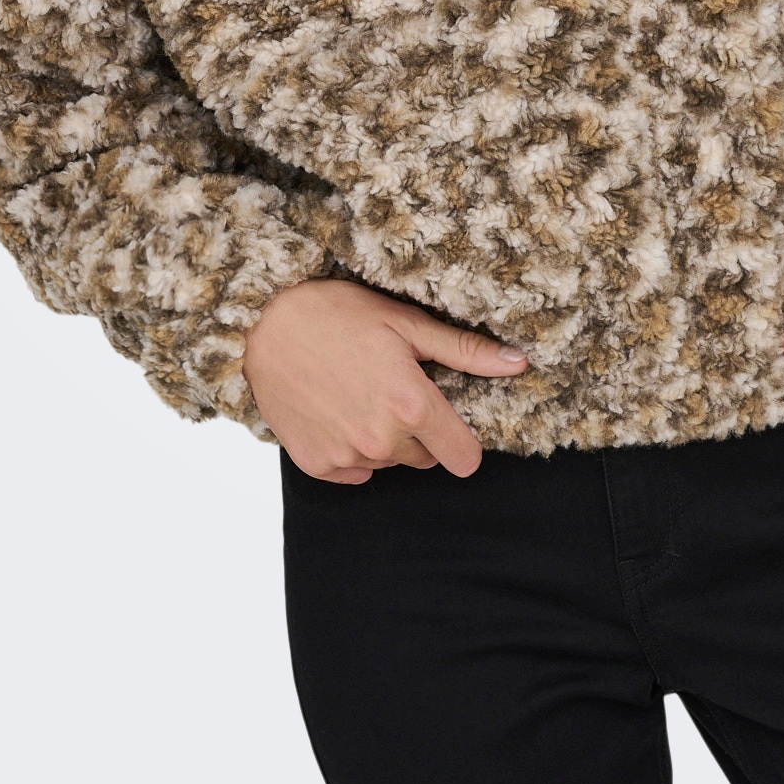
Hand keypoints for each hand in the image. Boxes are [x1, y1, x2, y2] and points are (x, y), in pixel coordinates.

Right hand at [243, 279, 528, 484]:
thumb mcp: (407, 323)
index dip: (463, 437)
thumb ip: (464, 351)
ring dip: (386, 436)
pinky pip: (354, 469)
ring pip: (391, 462)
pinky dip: (352, 447)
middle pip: (427, 458)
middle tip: (395, 385)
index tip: (449, 416)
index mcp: (411, 405)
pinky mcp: (318, 465)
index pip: (464, 457)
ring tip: (362, 390)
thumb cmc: (338, 314)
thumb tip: (519, 363)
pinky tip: (338, 409)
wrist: (265, 324)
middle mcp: (382, 441)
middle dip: (421, 429)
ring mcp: (348, 457)